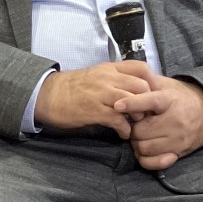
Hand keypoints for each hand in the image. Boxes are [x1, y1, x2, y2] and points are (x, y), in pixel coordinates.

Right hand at [34, 60, 155, 134]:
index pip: (141, 68)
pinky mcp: (94, 110)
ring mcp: (101, 94)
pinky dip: (125, 129)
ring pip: (133, 101)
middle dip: (149, 101)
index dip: (153, 81)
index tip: (155, 94)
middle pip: (141, 85)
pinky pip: (118, 119)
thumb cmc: (71, 87)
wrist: (48, 95)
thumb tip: (134, 87)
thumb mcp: (96, 75)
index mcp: (109, 68)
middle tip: (147, 113)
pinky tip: (123, 134)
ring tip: (136, 123)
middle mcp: (108, 78)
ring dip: (139, 115)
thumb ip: (114, 78)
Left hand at [112, 78, 202, 169]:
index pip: (150, 101)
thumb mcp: (167, 85)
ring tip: (141, 135)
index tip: (117, 105)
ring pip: (144, 147)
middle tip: (135, 124)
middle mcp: (175, 121)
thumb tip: (126, 83)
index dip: (132, 104)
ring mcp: (177, 139)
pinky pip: (154, 162)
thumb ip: (148, 83)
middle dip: (132, 128)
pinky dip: (145, 158)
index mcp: (170, 100)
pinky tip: (146, 149)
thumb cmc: (181, 98)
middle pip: (140, 131)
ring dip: (137, 143)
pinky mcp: (179, 153)